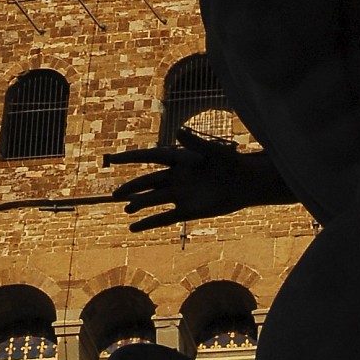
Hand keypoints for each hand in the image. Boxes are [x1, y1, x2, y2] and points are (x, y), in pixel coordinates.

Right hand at [104, 129, 252, 230]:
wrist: (246, 184)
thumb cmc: (231, 163)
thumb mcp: (214, 152)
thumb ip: (195, 143)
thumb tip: (177, 131)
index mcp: (180, 159)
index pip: (150, 157)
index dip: (131, 157)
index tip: (113, 158)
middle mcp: (176, 177)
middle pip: (148, 181)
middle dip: (131, 187)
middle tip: (114, 195)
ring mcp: (181, 195)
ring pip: (153, 199)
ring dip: (139, 204)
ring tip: (126, 208)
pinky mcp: (187, 211)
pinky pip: (163, 218)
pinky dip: (148, 223)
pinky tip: (132, 228)